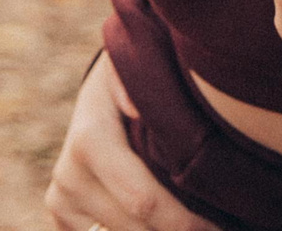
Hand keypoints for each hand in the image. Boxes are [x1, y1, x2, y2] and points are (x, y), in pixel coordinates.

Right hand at [44, 52, 223, 230]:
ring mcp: (61, 201)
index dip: (185, 222)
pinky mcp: (61, 218)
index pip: (143, 201)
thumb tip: (137, 109)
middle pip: (137, 227)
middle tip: (218, 228)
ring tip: (198, 222)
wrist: (98, 100)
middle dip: (179, 229)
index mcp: (89, 142)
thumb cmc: (133, 80)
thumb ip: (136, 83)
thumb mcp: (137, 68)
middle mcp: (68, 177)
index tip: (220, 226)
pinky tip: (164, 224)